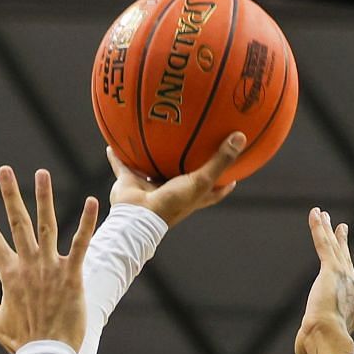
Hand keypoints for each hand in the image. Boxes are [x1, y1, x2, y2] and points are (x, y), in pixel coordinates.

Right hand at [0, 166, 98, 353]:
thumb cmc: (22, 342)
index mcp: (8, 274)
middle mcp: (28, 265)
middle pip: (17, 223)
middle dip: (10, 195)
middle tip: (4, 170)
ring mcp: (51, 268)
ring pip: (47, 225)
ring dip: (44, 198)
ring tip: (41, 173)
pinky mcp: (73, 275)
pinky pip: (81, 243)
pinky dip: (86, 222)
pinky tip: (91, 201)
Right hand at [107, 132, 243, 226]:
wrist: (138, 216)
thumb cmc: (173, 203)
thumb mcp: (202, 180)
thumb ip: (221, 160)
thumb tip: (241, 136)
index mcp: (190, 196)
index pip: (212, 191)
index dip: (224, 184)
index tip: (234, 176)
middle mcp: (171, 191)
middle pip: (182, 176)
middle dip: (186, 165)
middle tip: (193, 147)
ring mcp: (150, 187)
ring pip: (151, 169)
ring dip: (150, 157)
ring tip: (152, 139)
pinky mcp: (130, 183)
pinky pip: (122, 165)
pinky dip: (117, 156)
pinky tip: (112, 144)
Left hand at [294, 207, 353, 353]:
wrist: (327, 340)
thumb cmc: (322, 350)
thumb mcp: (320, 346)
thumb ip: (314, 343)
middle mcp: (353, 290)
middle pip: (347, 260)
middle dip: (344, 243)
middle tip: (343, 228)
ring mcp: (343, 277)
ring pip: (335, 248)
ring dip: (329, 229)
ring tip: (324, 215)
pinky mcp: (330, 270)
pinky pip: (323, 244)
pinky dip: (319, 228)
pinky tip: (315, 214)